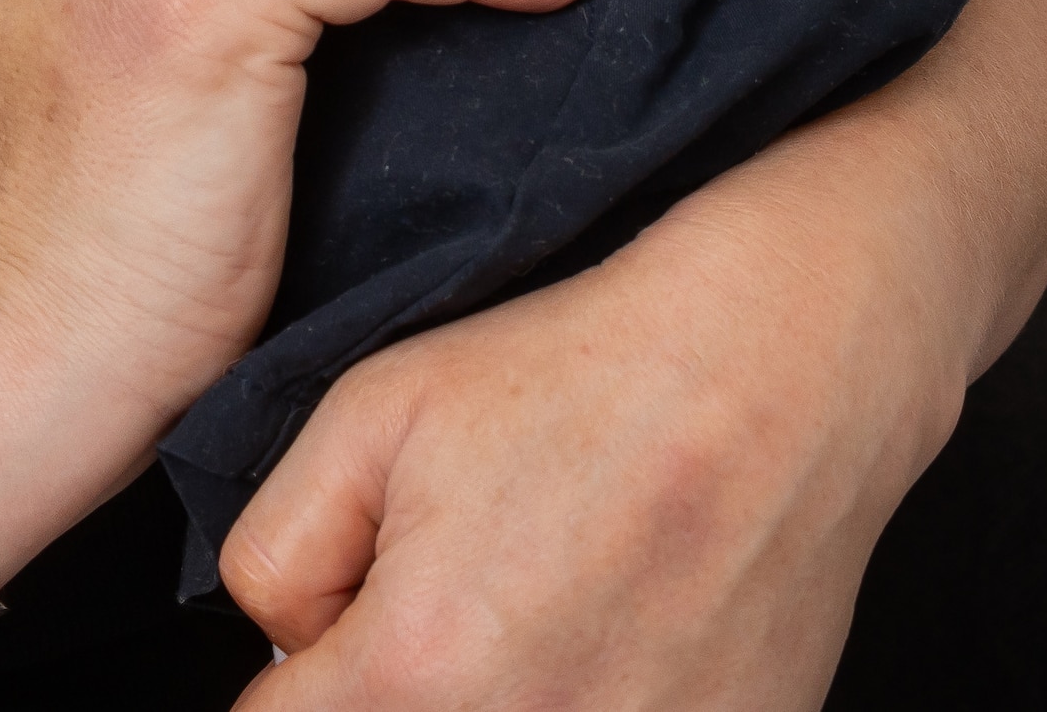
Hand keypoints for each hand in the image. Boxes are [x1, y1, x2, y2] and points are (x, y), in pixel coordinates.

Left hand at [217, 117, 973, 709]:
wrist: (771, 369)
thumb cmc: (579, 373)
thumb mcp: (367, 415)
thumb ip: (276, 554)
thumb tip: (282, 647)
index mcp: (417, 666)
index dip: (295, 681)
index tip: (336, 639)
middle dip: (383, 693)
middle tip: (433, 614)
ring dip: (483, 699)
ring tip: (523, 615)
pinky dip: (588, 701)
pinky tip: (604, 638)